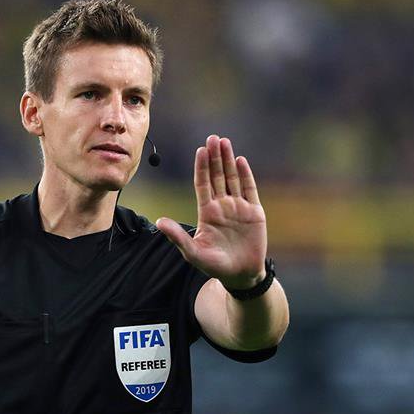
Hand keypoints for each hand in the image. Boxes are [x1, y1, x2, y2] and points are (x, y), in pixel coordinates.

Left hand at [156, 135, 267, 288]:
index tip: (200, 150)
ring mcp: (238, 208)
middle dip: (214, 157)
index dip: (201, 167)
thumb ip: (177, 237)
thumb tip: (159, 221)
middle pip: (217, 176)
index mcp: (207, 212)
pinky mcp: (254, 213)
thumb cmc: (214, 266)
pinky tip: (241, 161)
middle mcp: (222, 206)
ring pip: (232, 178)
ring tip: (224, 142)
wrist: (240, 275)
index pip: (202, 184)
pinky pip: (249, 190)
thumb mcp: (193, 253)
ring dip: (229, 160)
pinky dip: (246, 175)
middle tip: (212, 138)